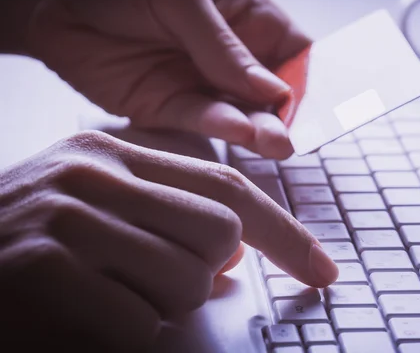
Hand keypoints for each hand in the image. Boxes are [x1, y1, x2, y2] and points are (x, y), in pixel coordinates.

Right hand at [0, 131, 337, 349]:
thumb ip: (166, 218)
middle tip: (146, 281)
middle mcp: (93, 174)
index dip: (284, 232)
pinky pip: (137, 323)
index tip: (321, 269)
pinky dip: (123, 335)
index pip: (227, 186)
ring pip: (187, 281)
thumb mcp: (98, 214)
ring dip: (159, 308)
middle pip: (219, 234)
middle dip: (200, 274)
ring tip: (105, 296)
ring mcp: (67, 217)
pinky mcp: (43, 268)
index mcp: (113, 155)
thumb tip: (233, 253)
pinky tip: (80, 318)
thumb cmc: (28, 248)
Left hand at [9, 0, 310, 158]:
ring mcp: (202, 84)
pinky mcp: (171, 108)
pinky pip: (201, 123)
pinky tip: (236, 130)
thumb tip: (274, 90)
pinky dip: (219, 129)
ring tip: (273, 142)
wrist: (49, 0)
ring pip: (243, 114)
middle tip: (289, 136)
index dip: (307, 79)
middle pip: (273, 92)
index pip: (294, 54)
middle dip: (285, 114)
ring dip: (259, 129)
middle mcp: (230, 55)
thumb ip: (224, 46)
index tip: (311, 102)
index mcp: (245, 15)